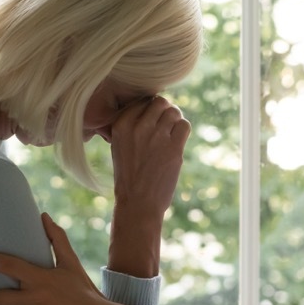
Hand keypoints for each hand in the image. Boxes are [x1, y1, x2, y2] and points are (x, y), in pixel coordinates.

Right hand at [110, 96, 190, 217]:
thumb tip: (151, 107)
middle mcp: (138, 127)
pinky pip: (185, 125)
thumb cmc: (128, 176)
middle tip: (164, 125)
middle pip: (160, 102)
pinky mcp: (173, 148)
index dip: (150, 109)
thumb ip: (131, 126)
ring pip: (174, 111)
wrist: (137, 203)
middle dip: (165, 111)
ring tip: (171, 133)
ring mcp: (157, 137)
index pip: (142, 101)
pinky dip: (183, 129)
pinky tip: (177, 140)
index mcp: (121, 125)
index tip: (152, 121)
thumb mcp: (119, 146)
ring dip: (175, 119)